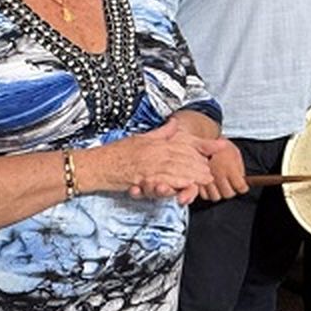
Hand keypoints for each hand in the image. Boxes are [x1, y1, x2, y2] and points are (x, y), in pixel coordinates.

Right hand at [95, 121, 210, 204]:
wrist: (95, 165)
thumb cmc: (115, 153)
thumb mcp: (141, 138)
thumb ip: (161, 132)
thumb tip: (174, 123)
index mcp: (156, 141)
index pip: (183, 143)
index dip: (201, 147)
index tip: (215, 150)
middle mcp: (154, 150)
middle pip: (183, 157)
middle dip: (199, 165)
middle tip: (210, 173)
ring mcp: (147, 164)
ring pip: (175, 169)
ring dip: (191, 175)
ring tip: (203, 181)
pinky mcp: (140, 177)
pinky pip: (161, 181)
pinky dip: (174, 184)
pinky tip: (184, 186)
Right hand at [195, 136, 247, 201]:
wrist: (204, 140)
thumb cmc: (221, 146)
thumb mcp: (236, 154)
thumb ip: (240, 169)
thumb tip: (242, 180)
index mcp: (229, 168)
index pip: (241, 187)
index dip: (243, 188)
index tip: (243, 187)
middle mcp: (218, 175)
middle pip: (228, 194)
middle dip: (231, 190)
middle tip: (231, 185)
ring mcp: (206, 178)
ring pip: (215, 196)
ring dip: (219, 193)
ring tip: (220, 186)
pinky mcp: (197, 181)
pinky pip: (204, 194)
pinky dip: (207, 192)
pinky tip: (210, 186)